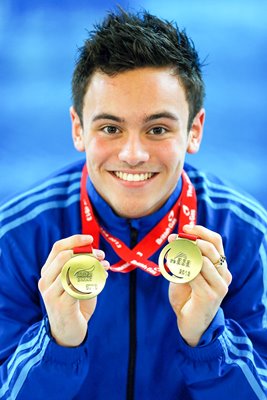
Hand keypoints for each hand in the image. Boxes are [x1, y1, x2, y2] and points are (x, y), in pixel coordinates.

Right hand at [38, 235, 108, 346]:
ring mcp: (51, 293)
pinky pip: (78, 286)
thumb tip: (98, 254)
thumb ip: (82, 267)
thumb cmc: (75, 303)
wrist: (69, 332)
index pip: (58, 248)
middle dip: (86, 252)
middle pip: (64, 256)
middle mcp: (46, 280)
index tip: (90, 238)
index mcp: (48, 271)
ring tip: (104, 266)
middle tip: (101, 255)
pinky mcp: (62, 304)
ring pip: (71, 269)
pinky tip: (102, 280)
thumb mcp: (76, 281)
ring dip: (92, 264)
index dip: (74, 240)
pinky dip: (93, 280)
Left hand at [168, 225, 231, 346]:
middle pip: (210, 248)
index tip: (185, 227)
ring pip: (203, 260)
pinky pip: (195, 276)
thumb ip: (187, 258)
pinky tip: (175, 274)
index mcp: (220, 266)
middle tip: (173, 240)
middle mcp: (224, 274)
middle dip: (189, 240)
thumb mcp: (186, 273)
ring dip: (183, 256)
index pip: (216, 241)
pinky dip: (182, 272)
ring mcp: (219, 286)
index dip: (201, 231)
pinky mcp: (210, 296)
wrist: (190, 324)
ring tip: (171, 258)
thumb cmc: (187, 296)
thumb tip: (178, 239)